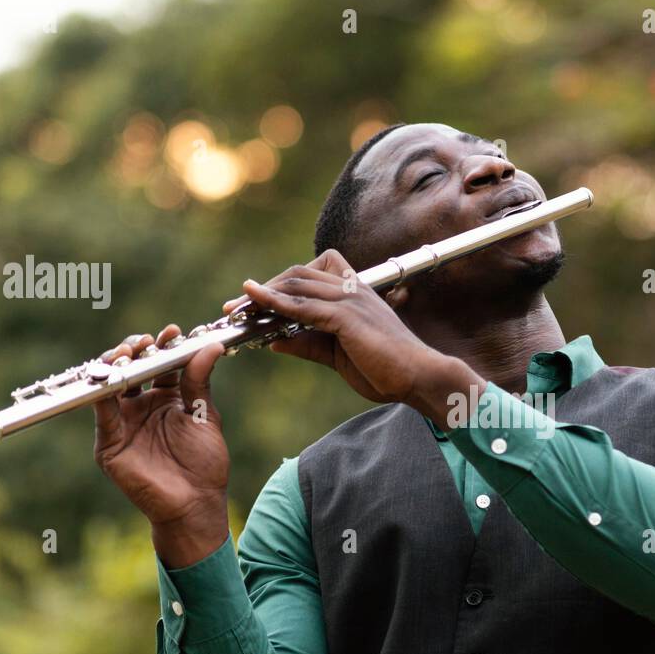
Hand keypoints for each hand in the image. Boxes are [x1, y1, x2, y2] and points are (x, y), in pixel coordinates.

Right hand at [92, 324, 229, 565]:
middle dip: (136, 350)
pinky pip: (101, 413)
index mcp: (167, 399)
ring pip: (111, 385)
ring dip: (115, 365)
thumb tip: (211, 346)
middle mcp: (142, 407)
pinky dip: (102, 393)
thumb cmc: (205, 463)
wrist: (195, 502)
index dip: (164, 346)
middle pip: (132, 369)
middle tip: (146, 340)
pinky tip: (111, 376)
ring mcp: (123, 423)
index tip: (174, 332)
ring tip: (128, 352)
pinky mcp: (109, 443)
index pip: (159, 364)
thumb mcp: (204, 415)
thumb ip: (199, 381)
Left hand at [234, 250, 479, 418]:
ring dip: (263, 295)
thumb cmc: (386, 370)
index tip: (254, 302)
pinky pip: (305, 305)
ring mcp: (350, 300)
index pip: (308, 275)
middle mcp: (351, 289)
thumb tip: (273, 342)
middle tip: (235, 308)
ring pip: (297, 284)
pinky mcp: (348, 317)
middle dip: (264, 289)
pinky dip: (277, 303)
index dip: (279, 285)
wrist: (419, 379)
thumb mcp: (337, 356)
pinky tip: (257, 304)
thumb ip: (307, 344)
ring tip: (237, 309)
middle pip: (297, 274)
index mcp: (353, 294)